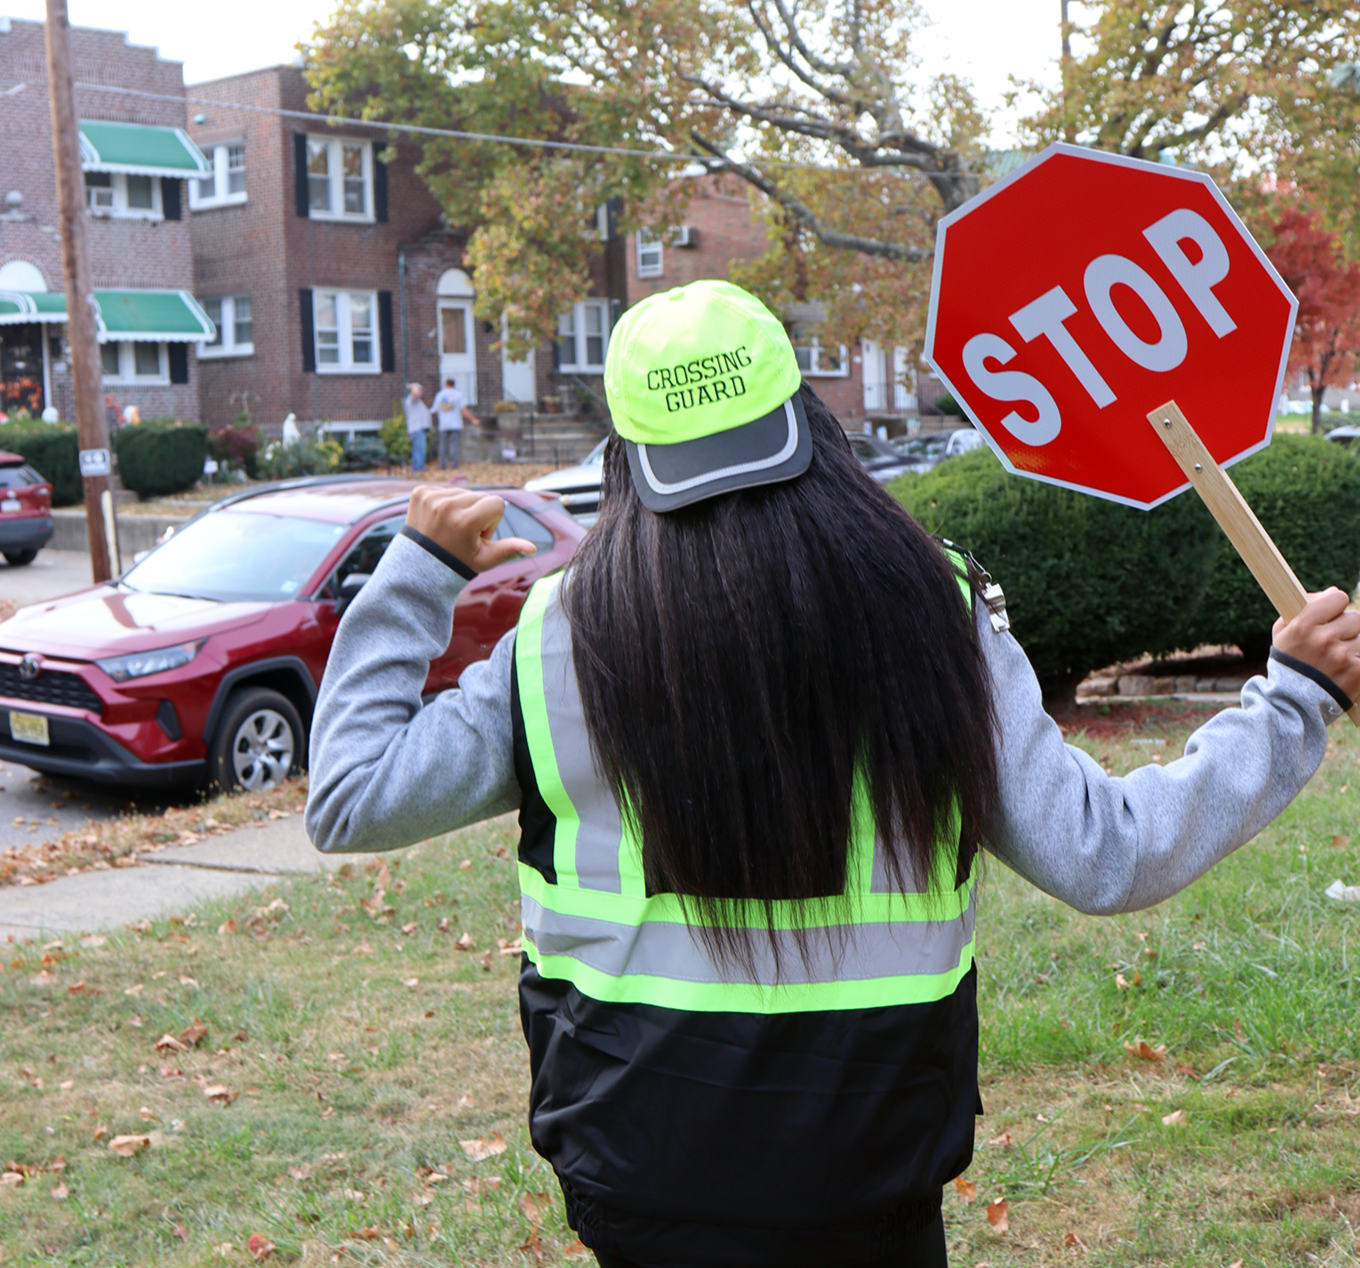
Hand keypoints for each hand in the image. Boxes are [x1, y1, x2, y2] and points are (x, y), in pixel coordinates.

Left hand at [406, 486, 536, 572]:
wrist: (419, 566)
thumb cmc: (457, 563)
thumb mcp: (485, 559)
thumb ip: (509, 550)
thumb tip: (533, 548)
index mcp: (465, 521)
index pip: (497, 503)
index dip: (491, 521)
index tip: (477, 536)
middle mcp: (447, 506)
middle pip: (480, 496)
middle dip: (477, 513)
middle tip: (462, 533)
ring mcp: (431, 498)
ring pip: (463, 492)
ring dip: (461, 507)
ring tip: (449, 527)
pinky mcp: (420, 493)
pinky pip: (445, 490)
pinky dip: (445, 503)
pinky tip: (438, 519)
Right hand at [1273, 588, 1359, 702]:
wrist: (1292, 703)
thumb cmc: (1288, 664)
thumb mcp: (1284, 633)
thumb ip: (1304, 608)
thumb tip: (1333, 592)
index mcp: (1304, 625)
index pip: (1338, 598)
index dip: (1336, 606)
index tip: (1331, 615)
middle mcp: (1324, 639)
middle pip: (1355, 617)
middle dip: (1347, 627)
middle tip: (1335, 640)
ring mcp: (1343, 656)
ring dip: (1354, 645)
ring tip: (1339, 657)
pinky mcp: (1357, 671)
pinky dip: (1358, 658)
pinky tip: (1347, 666)